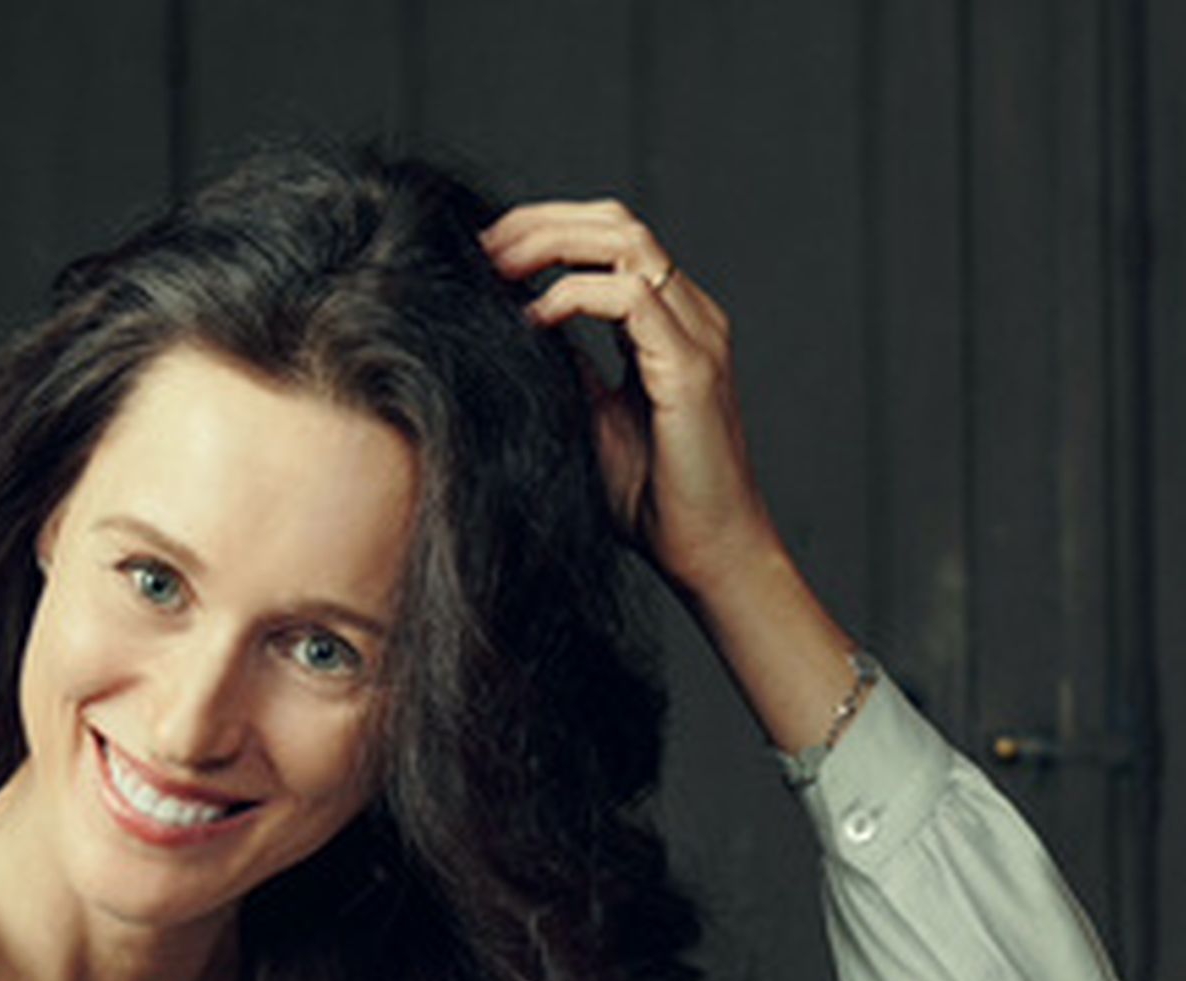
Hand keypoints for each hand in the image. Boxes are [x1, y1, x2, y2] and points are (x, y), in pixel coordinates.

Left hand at [480, 198, 781, 604]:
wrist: (706, 555)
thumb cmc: (653, 501)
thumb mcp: (588, 415)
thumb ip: (563, 364)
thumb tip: (505, 320)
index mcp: (670, 323)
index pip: (609, 237)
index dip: (545, 228)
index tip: (485, 252)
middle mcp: (691, 317)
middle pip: (616, 221)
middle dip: (540, 222)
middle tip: (480, 249)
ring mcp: (697, 336)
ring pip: (626, 240)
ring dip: (551, 244)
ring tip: (499, 270)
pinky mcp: (691, 367)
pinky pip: (629, 296)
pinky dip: (572, 296)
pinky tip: (532, 323)